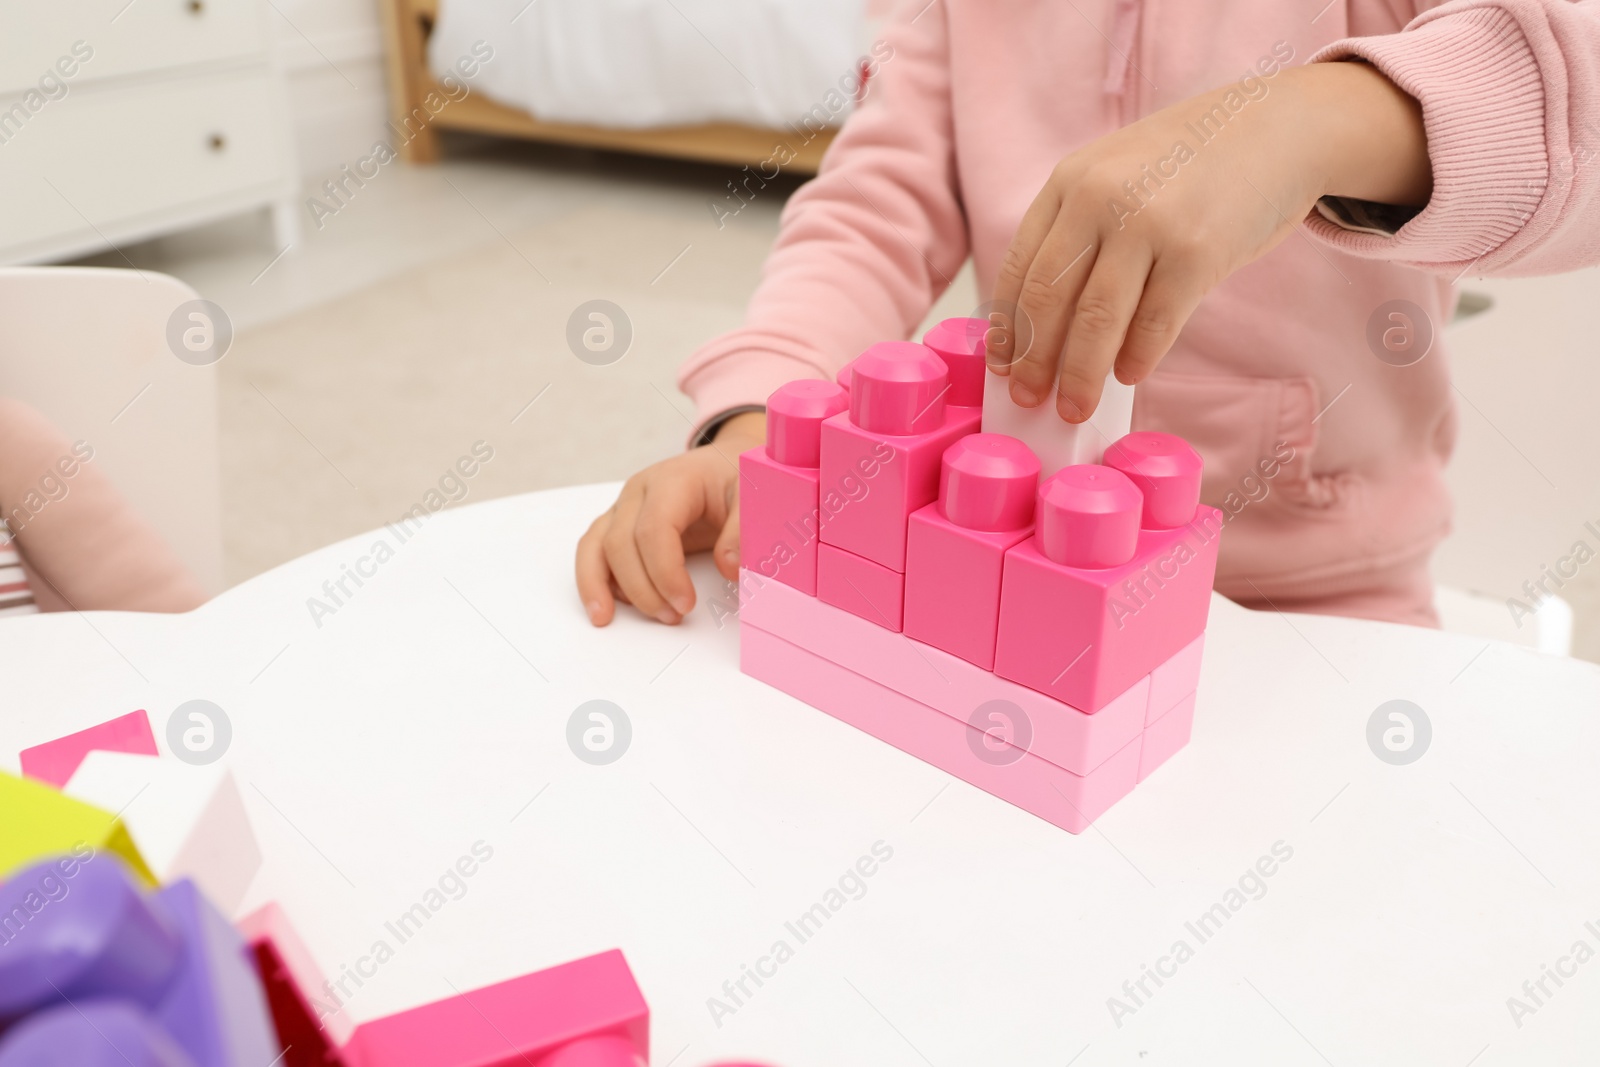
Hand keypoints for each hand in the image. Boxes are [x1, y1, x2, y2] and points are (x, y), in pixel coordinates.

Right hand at [576, 411, 765, 625]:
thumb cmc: (734, 481)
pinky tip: (606, 605)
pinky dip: (593, 579)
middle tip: (672, 615)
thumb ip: (744, 531)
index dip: (665, 572)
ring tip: (606, 618)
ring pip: (595, 545)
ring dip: (600, 585)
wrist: (722, 467)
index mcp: (673, 480)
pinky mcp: (619, 524)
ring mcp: (624, 507)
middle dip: (642, 587)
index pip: (654, 528)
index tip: (686, 603)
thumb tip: (729, 567)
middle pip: (621, 542)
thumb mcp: (753, 497)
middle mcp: (639, 491)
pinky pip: (592, 551)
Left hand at [987, 60, 1430, 421]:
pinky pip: (1155, 322)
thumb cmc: (1192, 165)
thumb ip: (1080, 229)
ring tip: (1075, 408)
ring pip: (1097, 319)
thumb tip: (1045, 323)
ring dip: (1081, 375)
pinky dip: (1137, 357)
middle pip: (1050, 298)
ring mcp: (1149, 223)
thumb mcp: (1118, 173)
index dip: (1007, 325)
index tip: (1001, 367)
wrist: (1281, 127)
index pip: (1021, 267)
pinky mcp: (1197, 251)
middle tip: (1029, 399)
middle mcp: (1100, 198)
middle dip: (1035, 360)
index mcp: (1070, 181)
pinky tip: (1129, 376)